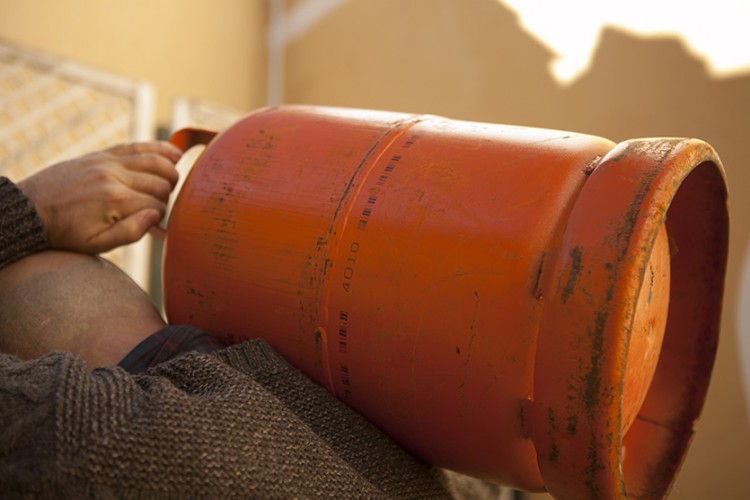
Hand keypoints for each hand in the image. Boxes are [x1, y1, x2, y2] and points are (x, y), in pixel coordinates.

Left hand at [17, 141, 182, 253]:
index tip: (156, 229)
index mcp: (116, 200)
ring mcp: (108, 162)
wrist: (31, 209)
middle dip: (167, 198)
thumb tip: (157, 218)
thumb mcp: (96, 244)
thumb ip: (130, 233)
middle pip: (161, 183)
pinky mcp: (102, 155)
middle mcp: (115, 176)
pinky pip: (136, 146)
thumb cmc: (66, 232)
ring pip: (155, 160)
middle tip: (159, 210)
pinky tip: (176, 153)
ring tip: (174, 185)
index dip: (162, 219)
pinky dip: (159, 148)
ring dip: (171, 172)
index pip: (158, 206)